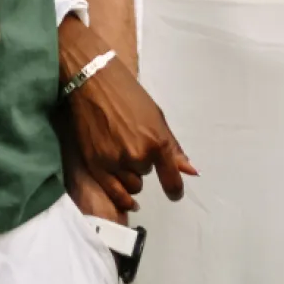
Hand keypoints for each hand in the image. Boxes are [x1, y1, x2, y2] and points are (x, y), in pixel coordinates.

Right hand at [59, 18, 194, 212]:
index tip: (174, 193)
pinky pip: (114, 193)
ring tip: (119, 152)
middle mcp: (138, 156)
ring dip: (129, 174)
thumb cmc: (128, 94)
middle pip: (146, 175)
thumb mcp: (157, 117)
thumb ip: (173, 148)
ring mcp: (115, 162)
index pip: (172, 180)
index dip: (175, 190)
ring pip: (131, 184)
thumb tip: (191, 172)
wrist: (92, 83)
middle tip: (131, 142)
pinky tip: (126, 200)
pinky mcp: (95, 165)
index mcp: (157, 142)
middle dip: (142, 163)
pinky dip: (122, 197)